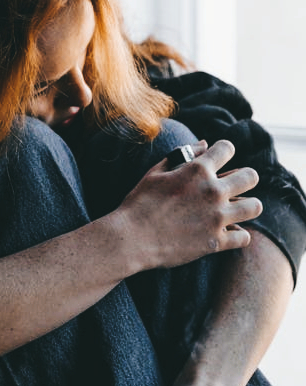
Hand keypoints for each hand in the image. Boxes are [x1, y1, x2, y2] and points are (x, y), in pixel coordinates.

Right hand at [116, 139, 261, 269]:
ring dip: (246, 206)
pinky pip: (244, 237)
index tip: (218, 160)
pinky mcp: (215, 242)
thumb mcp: (156, 173)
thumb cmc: (139, 203)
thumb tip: (205, 144)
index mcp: (197, 170)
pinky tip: (227, 233)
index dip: (223, 151)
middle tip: (233, 186)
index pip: (227, 148)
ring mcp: (217, 218)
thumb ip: (182, 155)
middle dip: (244, 178)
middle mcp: (212, 191)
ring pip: (254, 206)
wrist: (131, 239)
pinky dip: (237, 235)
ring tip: (236, 210)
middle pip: (251, 176)